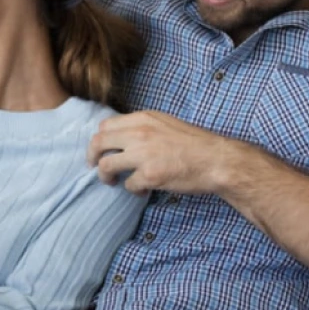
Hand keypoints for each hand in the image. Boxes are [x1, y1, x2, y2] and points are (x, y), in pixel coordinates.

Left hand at [87, 111, 236, 195]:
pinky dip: (132, 190)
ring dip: (106, 175)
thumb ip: (143, 127)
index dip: (100, 139)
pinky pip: (128, 184)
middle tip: (93, 166)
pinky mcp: (149, 175)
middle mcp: (139, 133)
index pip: (106, 125)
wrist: (217, 159)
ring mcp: (143, 154)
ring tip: (112, 181)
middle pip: (98, 142)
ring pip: (106, 165)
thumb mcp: (166, 123)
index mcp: (143, 118)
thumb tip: (122, 137)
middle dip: (91, 156)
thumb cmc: (195, 143)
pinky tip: (142, 190)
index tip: (101, 148)